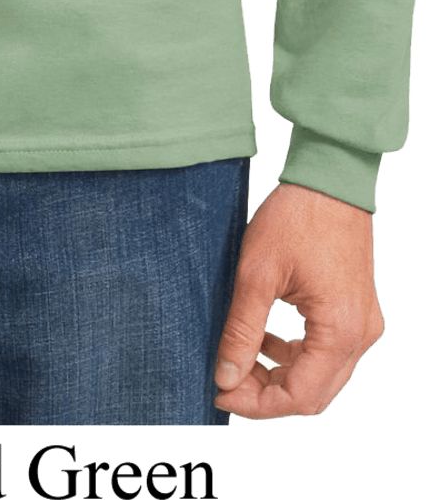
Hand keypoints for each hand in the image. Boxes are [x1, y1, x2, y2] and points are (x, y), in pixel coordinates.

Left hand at [214, 182, 383, 417]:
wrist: (330, 179)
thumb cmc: (296, 217)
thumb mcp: (256, 274)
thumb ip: (241, 330)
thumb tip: (226, 377)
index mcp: (340, 330)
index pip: (299, 396)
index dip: (256, 404)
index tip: (220, 393)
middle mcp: (360, 335)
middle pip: (313, 393)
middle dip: (266, 394)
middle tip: (226, 379)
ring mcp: (363, 323)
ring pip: (321, 375)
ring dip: (280, 375)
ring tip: (240, 358)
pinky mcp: (356, 310)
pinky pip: (328, 351)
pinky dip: (296, 355)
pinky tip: (266, 338)